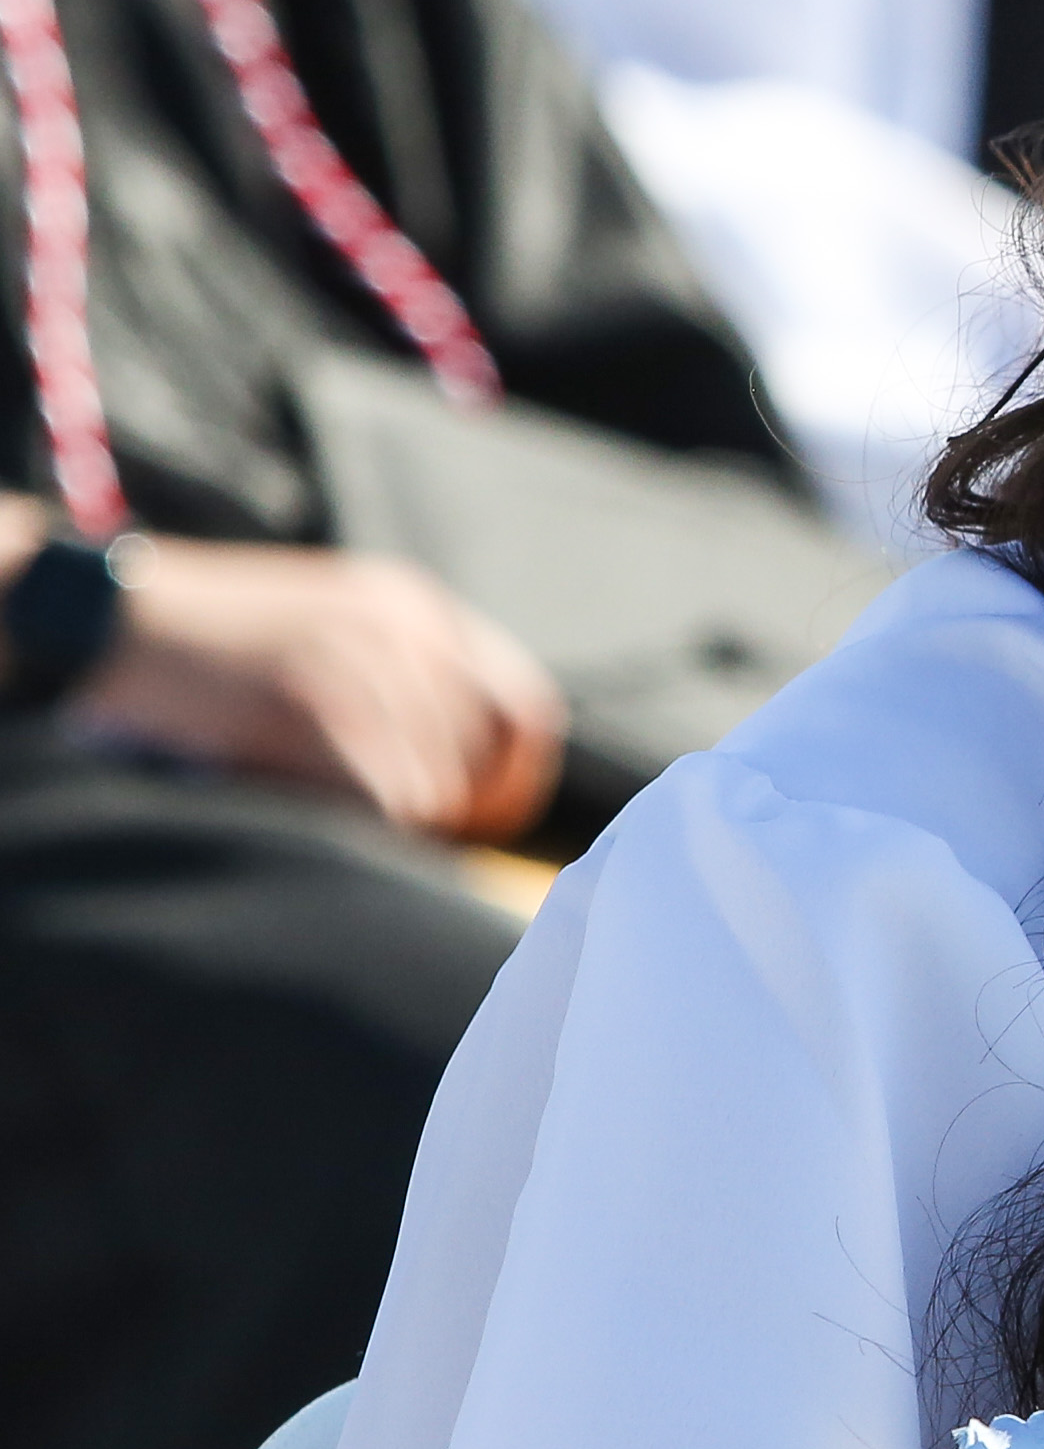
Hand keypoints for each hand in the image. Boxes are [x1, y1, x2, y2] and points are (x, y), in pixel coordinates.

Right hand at [75, 538, 565, 841]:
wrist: (114, 616)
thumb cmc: (217, 650)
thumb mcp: (329, 637)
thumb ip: (401, 688)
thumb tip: (459, 787)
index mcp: (416, 608)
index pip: (525, 707)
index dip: (516, 777)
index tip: (484, 820)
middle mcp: (405, 626)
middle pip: (491, 752)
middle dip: (467, 809)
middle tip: (421, 839)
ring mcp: (359, 658)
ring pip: (442, 781)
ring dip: (413, 822)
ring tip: (365, 827)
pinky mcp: (307, 697)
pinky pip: (387, 792)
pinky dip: (377, 824)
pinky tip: (346, 826)